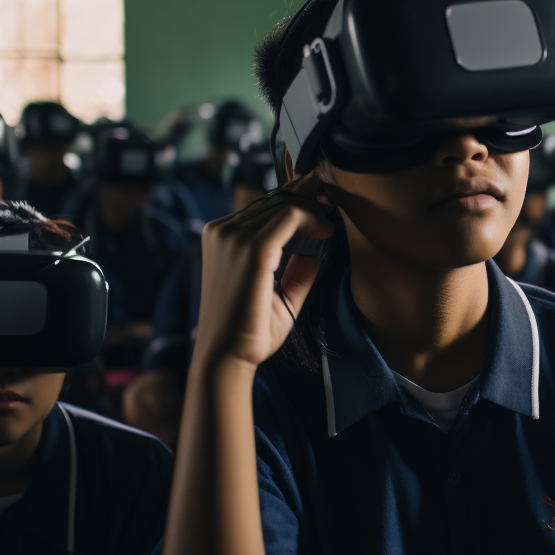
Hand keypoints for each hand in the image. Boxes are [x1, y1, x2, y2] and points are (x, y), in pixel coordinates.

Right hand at [191, 172, 335, 370]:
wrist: (227, 358)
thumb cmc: (250, 332)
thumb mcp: (280, 293)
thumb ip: (297, 268)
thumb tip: (318, 248)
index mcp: (221, 237)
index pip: (263, 206)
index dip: (296, 199)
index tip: (323, 204)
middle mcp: (222, 231)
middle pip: (274, 199)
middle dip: (307, 197)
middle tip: (332, 200)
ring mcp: (233, 237)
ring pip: (284, 204)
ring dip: (313, 208)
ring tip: (331, 220)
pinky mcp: (251, 249)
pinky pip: (290, 216)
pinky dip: (312, 218)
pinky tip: (326, 232)